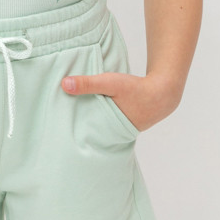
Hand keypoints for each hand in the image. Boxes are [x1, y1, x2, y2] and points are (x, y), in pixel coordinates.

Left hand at [60, 71, 179, 131]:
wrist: (162, 93)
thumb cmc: (136, 88)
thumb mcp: (110, 83)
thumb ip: (88, 83)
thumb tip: (64, 84)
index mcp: (107, 129)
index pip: (84, 136)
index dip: (71, 135)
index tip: (57, 135)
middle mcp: (113, 135)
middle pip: (90, 135)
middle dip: (79, 133)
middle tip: (60, 133)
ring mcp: (120, 133)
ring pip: (99, 131)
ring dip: (90, 127)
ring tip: (73, 126)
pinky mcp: (125, 127)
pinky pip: (108, 127)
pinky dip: (101, 123)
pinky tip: (93, 118)